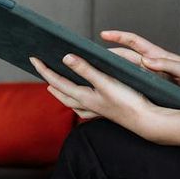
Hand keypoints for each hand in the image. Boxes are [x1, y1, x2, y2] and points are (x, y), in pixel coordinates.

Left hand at [30, 53, 164, 138]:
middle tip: (41, 69)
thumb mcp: (105, 81)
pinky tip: (81, 102)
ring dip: (61, 93)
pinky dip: (77, 103)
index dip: (44, 69)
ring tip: (54, 87)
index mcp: (83, 97)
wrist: (146, 120)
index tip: (33, 58)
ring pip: (71, 102)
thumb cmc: (127, 101)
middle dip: (49, 81)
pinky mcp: (106, 112)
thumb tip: (65, 58)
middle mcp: (86, 105)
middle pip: (61, 93)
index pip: (57, 81)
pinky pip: (84, 108)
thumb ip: (85, 69)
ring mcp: (96, 110)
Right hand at [98, 30, 179, 109]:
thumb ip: (166, 65)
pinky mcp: (151, 90)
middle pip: (123, 57)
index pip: (134, 42)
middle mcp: (151, 65)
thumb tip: (146, 61)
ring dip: (110, 73)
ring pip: (124, 73)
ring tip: (92, 75)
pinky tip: (110, 93)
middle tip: (87, 57)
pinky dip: (120, 87)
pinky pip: (131, 86)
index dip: (119, 36)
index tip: (103, 34)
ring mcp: (150, 78)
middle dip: (106, 56)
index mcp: (157, 56)